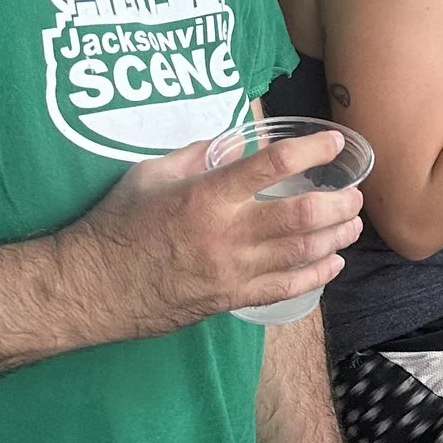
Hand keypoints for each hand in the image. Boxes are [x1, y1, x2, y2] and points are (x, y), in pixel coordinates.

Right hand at [57, 133, 366, 338]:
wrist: (88, 288)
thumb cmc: (115, 224)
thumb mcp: (150, 174)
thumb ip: (197, 155)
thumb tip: (237, 142)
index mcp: (206, 195)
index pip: (272, 165)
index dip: (312, 151)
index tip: (336, 144)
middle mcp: (225, 234)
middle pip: (302, 215)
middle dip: (339, 202)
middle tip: (354, 194)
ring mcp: (229, 271)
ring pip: (301, 254)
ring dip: (336, 237)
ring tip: (352, 225)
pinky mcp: (227, 300)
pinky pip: (283, 289)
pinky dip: (315, 276)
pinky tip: (332, 263)